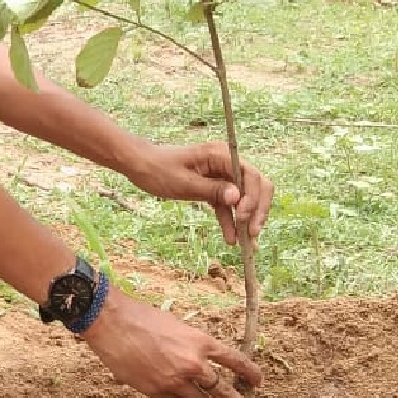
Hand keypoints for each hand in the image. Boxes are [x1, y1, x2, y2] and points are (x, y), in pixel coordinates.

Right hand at [82, 291, 263, 397]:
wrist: (111, 322)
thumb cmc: (142, 317)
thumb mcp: (177, 325)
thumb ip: (192, 344)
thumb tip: (202, 359)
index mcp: (200, 342)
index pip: (234, 360)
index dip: (249, 373)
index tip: (258, 382)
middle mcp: (192, 364)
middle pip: (224, 390)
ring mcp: (174, 380)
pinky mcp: (156, 391)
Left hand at [132, 137, 272, 246]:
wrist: (140, 165)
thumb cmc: (158, 169)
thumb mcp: (184, 183)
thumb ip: (212, 190)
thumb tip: (237, 198)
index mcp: (220, 155)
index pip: (250, 175)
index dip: (253, 198)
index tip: (243, 217)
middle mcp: (226, 163)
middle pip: (256, 185)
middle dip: (257, 209)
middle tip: (253, 233)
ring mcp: (222, 175)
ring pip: (246, 198)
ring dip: (247, 219)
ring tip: (246, 242)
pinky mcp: (216, 187)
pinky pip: (230, 205)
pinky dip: (231, 221)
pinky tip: (231, 238)